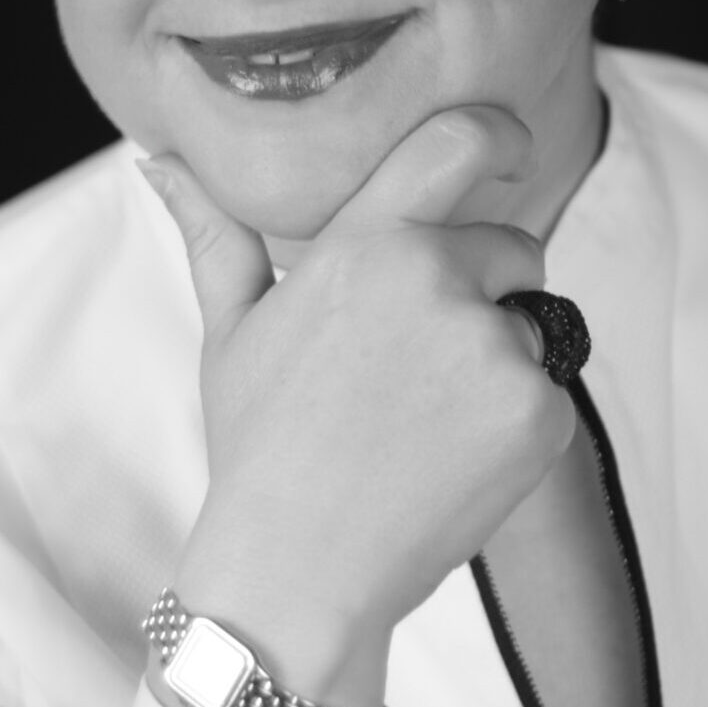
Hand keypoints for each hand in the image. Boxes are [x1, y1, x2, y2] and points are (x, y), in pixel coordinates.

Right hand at [140, 106, 575, 705]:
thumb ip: (215, 232)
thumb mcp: (231, 329)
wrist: (296, 573)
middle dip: (488, 289)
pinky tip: (452, 462)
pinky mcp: (537, 413)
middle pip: (513, 249)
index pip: (455, 143)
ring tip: (427, 422)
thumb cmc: (259, 445)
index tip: (513, 146)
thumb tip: (158, 160)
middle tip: (421, 366)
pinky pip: (549, 394)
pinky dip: (518, 425)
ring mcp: (492, 347)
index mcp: (366, 243)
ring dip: (500, 359)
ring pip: (534, 325)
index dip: (499, 133)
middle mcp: (436, 279)